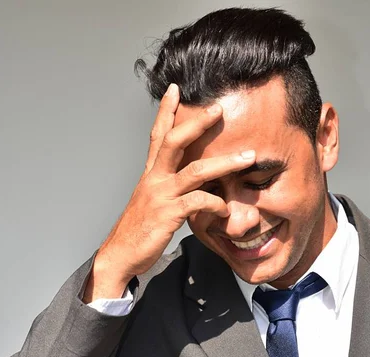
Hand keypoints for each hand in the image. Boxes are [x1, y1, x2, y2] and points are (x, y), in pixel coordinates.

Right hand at [83, 83, 255, 301]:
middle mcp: (154, 179)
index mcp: (150, 174)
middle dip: (197, 123)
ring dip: (226, 162)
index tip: (174, 89)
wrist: (120, 255)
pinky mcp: (168, 215)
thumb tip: (189, 186)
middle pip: (175, 141)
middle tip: (219, 109)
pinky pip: (199, 202)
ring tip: (248, 157)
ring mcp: (161, 195)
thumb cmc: (139, 231)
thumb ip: (167, 189)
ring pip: (196, 171)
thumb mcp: (151, 203)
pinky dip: (217, 203)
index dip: (165, 111)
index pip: (157, 136)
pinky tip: (226, 209)